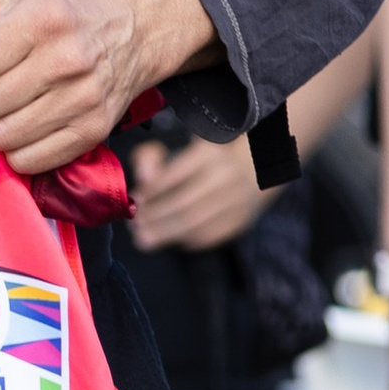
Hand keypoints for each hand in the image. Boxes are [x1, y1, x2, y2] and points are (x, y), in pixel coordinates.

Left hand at [0, 0, 215, 176]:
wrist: (132, 27)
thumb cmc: (59, 9)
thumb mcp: (3, 1)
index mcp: (41, 19)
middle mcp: (66, 59)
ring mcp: (83, 99)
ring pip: (2, 138)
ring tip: (2, 102)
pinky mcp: (93, 131)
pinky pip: (30, 161)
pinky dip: (15, 149)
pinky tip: (22, 122)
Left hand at [127, 132, 261, 251]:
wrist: (254, 171)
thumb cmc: (206, 162)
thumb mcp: (180, 149)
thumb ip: (152, 158)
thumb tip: (142, 177)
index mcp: (209, 152)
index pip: (173, 174)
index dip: (151, 190)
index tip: (135, 200)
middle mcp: (226, 175)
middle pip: (183, 203)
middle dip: (155, 217)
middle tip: (135, 226)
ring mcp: (236, 200)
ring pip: (195, 223)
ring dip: (165, 233)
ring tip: (144, 238)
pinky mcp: (241, 220)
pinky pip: (209, 236)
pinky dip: (186, 240)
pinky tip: (170, 240)